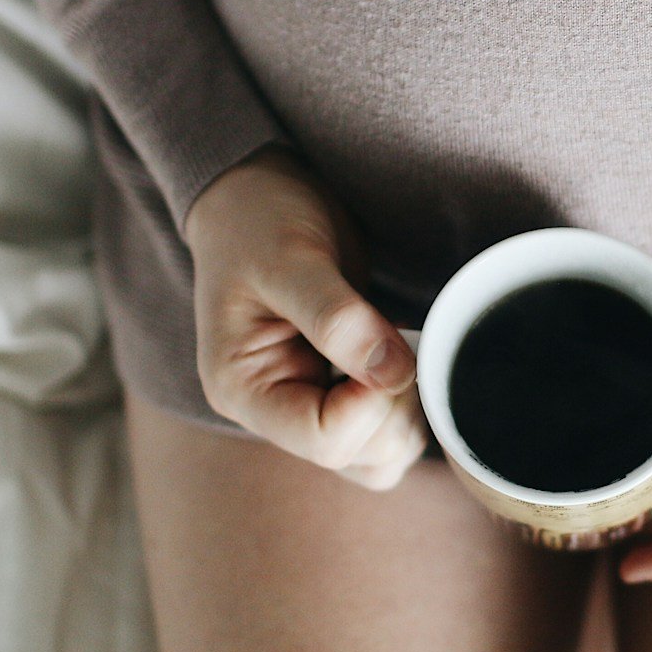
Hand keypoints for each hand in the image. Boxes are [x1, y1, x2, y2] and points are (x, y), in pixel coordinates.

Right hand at [183, 147, 427, 489]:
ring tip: (396, 342)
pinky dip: (408, 402)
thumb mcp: (290, 257)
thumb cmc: (257, 219)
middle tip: (395, 336)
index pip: (325, 440)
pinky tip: (398, 352)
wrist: (256, 194)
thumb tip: (392, 373)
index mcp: (243, 389)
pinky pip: (387, 433)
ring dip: (407, 407)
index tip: (385, 341)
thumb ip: (336, 317)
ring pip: (380, 457)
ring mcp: (308, 405)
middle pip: (360, 457)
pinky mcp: (339, 393)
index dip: (372, 401)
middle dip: (394, 403)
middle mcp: (273, 411)